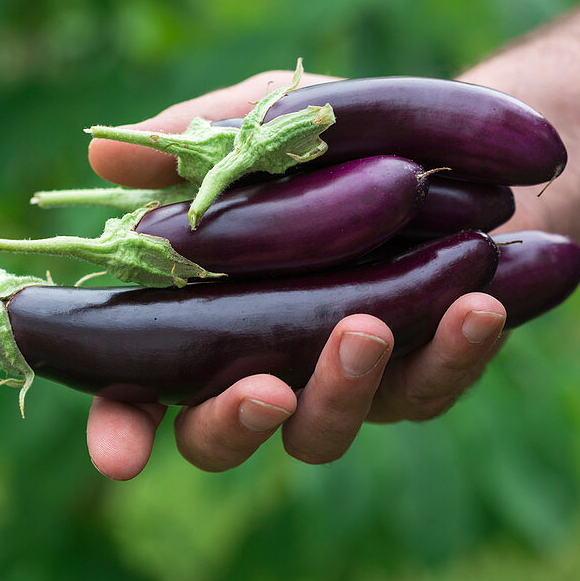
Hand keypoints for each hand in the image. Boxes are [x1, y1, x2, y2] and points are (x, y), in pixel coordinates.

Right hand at [85, 69, 507, 478]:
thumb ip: (191, 143)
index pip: (137, 392)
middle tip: (265, 391)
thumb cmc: (326, 144)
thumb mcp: (260, 123)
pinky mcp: (416, 377)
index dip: (120, 431)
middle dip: (237, 424)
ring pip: (324, 430)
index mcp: (200, 318)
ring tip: (366, 326)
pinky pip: (431, 386)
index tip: (118, 458)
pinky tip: (476, 306)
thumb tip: (103, 158)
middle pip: (222, 436)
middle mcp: (259, 366)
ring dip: (344, 388)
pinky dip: (454, 351)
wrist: (443, 148)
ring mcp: (337, 383)